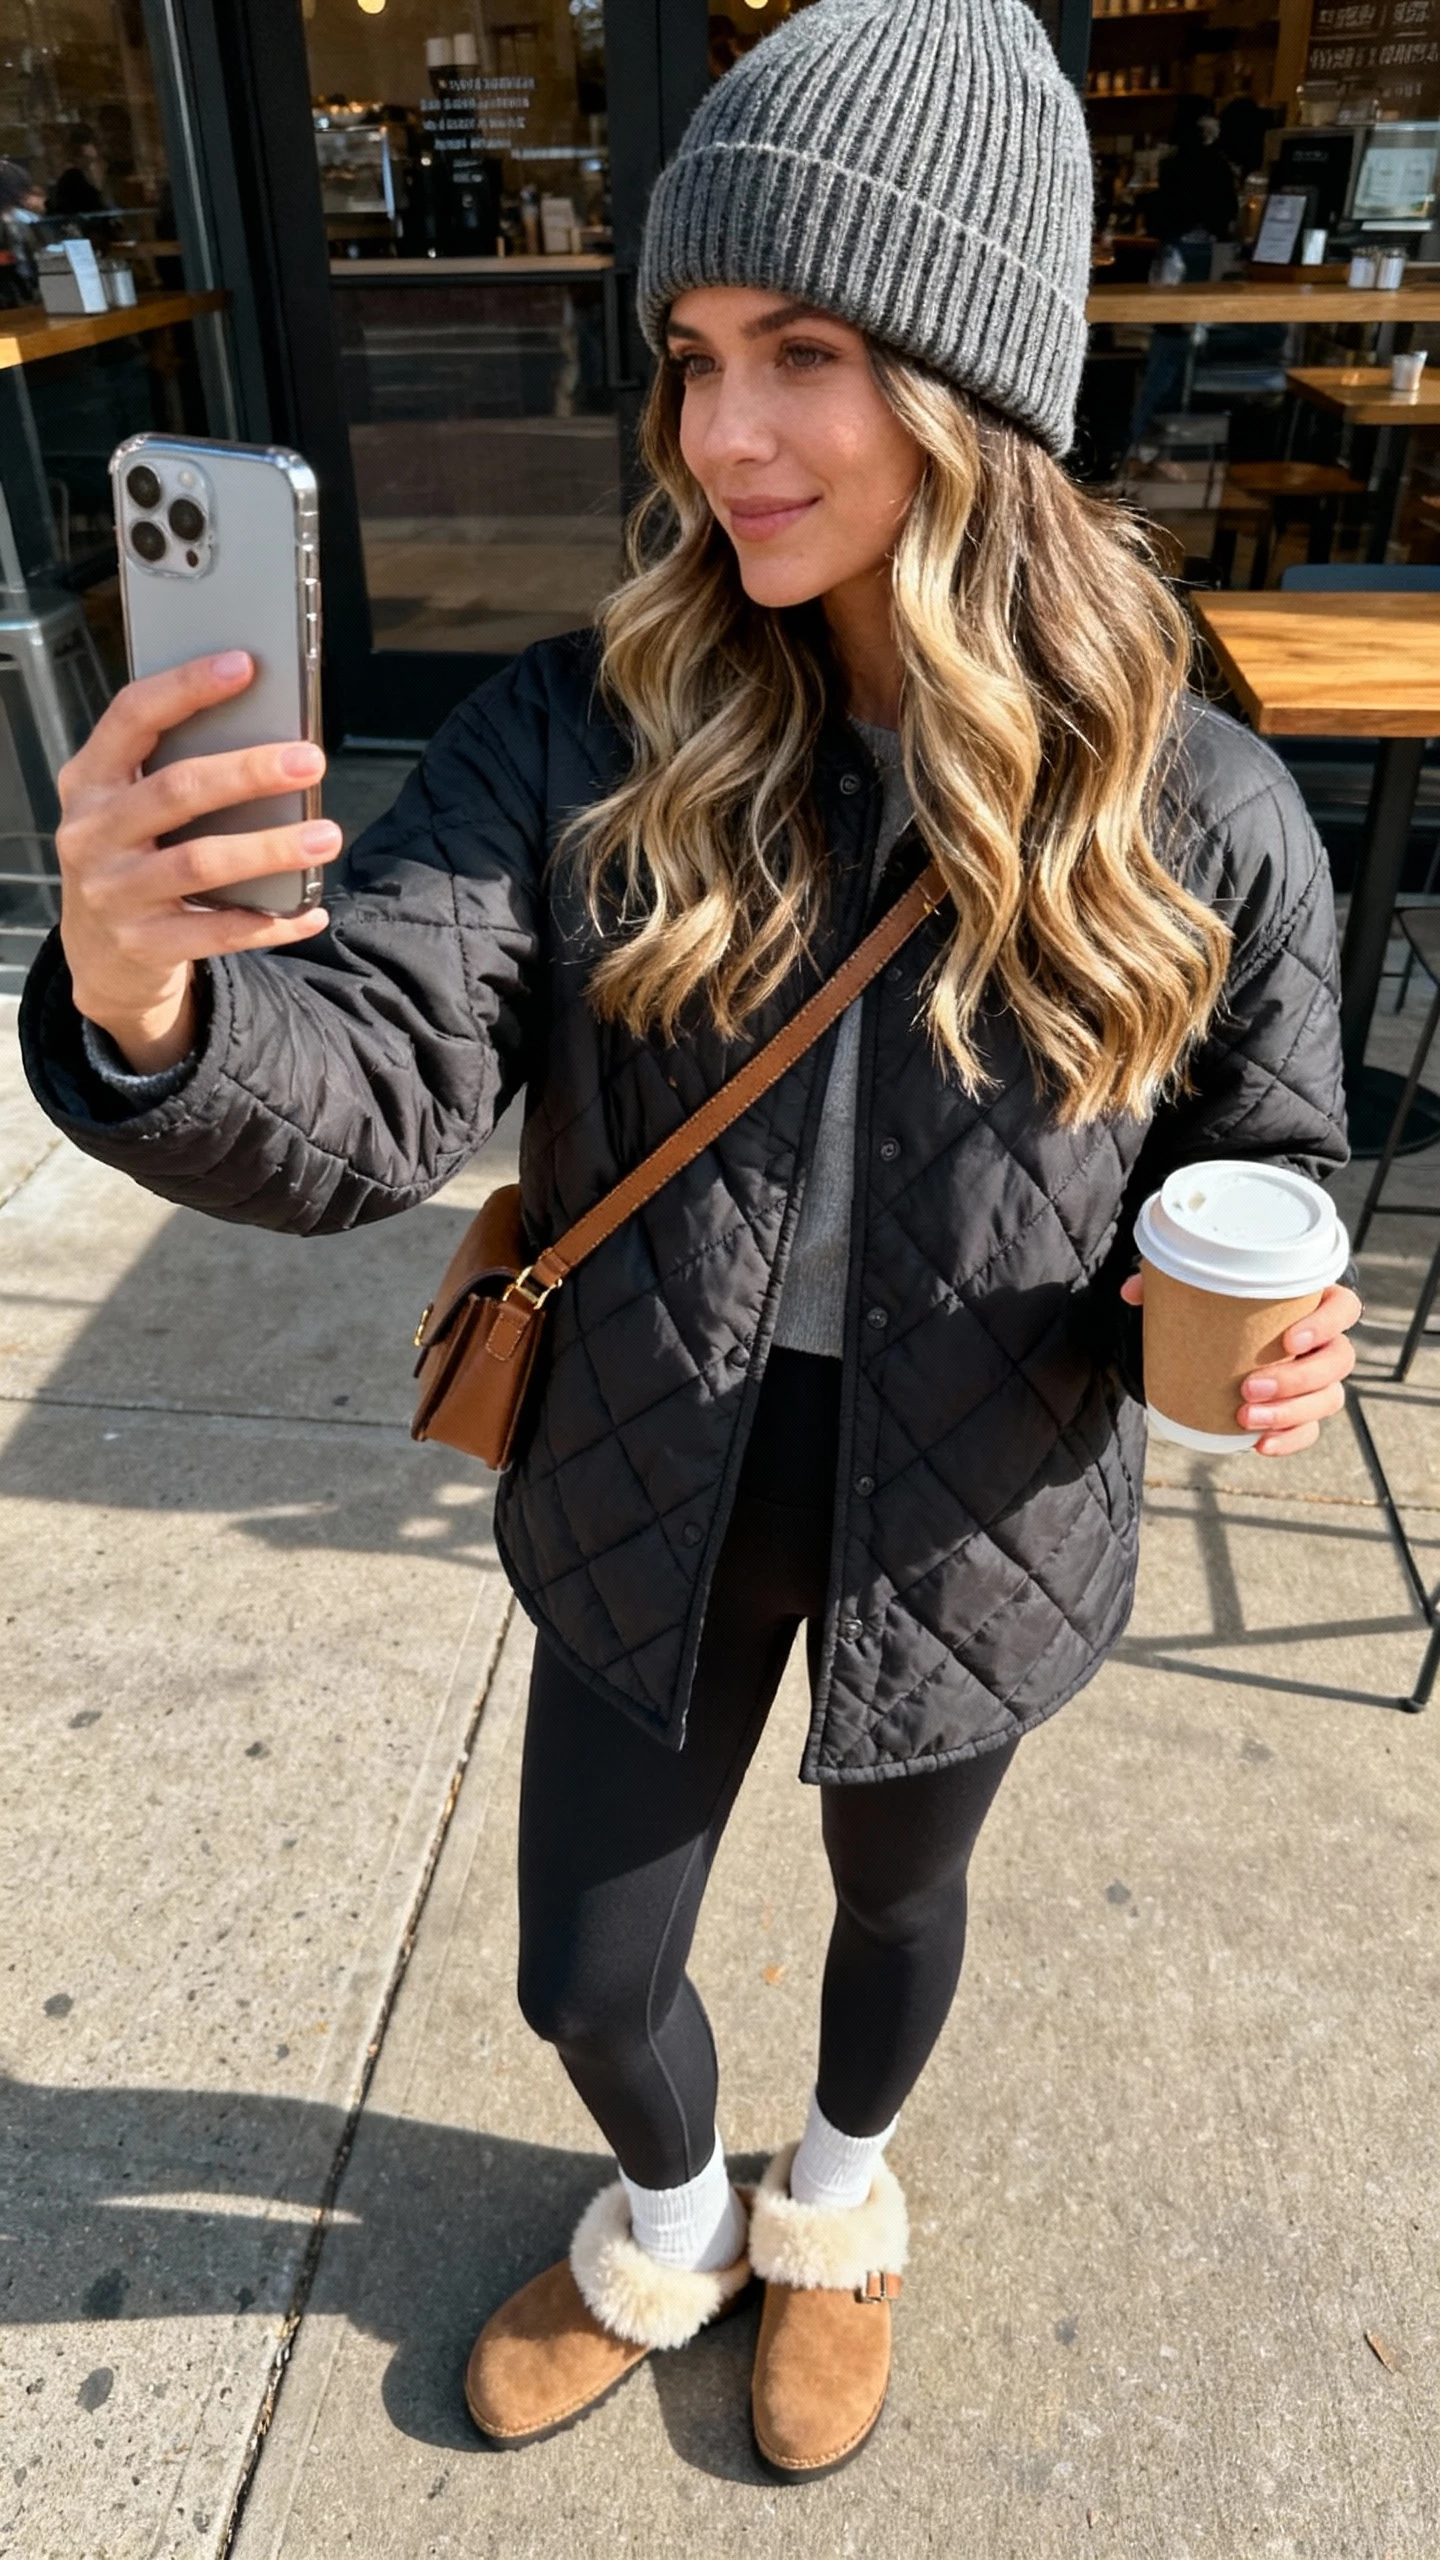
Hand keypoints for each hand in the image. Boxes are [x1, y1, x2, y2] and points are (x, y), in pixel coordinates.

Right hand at [56, 651, 338, 1073]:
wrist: (100, 953)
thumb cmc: (132, 856)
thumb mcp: (129, 806)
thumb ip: (172, 769)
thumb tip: (268, 733)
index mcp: (89, 781)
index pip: (131, 716)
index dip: (186, 687)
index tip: (244, 664)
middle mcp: (92, 833)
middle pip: (176, 790)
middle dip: (248, 772)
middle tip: (310, 760)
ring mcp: (114, 892)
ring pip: (200, 863)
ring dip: (271, 849)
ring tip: (326, 835)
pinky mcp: (143, 944)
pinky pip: (218, 931)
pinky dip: (272, 922)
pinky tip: (312, 911)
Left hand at [1119, 1272, 1361, 1455]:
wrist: (1222, 1342)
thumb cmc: (1223, 1306)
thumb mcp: (1198, 1290)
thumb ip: (1169, 1285)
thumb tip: (1130, 1292)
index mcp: (1312, 1303)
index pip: (1344, 1308)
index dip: (1326, 1323)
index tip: (1289, 1339)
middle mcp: (1325, 1342)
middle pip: (1338, 1361)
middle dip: (1297, 1378)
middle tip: (1249, 1387)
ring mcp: (1319, 1380)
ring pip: (1329, 1399)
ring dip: (1290, 1413)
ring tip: (1245, 1418)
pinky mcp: (1304, 1411)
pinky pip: (1310, 1431)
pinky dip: (1288, 1440)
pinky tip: (1259, 1445)